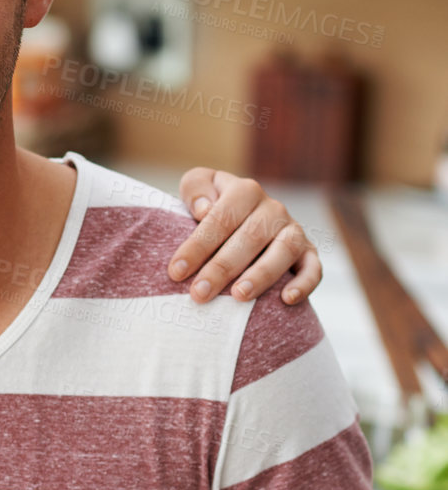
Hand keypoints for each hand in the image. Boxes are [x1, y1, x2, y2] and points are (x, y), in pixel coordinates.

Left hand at [171, 169, 321, 304]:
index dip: (197, 246)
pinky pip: (313, 268)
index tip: (176, 272)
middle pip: (249, 237)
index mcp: (245, 191)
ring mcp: (293, 231)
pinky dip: (304, 283)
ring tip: (238, 296)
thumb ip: (195, 189)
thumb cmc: (212, 211)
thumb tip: (203, 209)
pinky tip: (286, 300)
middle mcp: (273, 209)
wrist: (242, 224)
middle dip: (222, 268)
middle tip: (199, 293)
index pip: (220, 218)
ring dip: (262, 275)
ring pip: (283, 251)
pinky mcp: (308, 253)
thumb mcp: (197, 189)